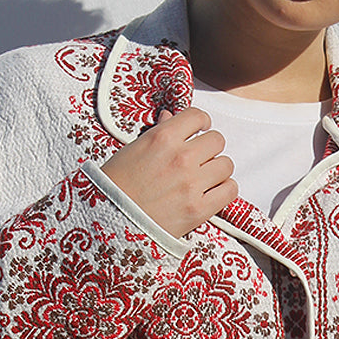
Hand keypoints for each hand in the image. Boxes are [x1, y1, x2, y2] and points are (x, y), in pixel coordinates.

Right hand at [102, 107, 236, 237]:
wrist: (108, 222)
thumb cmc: (115, 186)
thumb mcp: (132, 150)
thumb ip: (158, 132)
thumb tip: (170, 116)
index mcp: (162, 138)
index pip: (197, 116)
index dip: (201, 123)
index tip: (200, 131)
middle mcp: (180, 157)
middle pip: (217, 140)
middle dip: (209, 148)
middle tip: (200, 159)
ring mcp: (192, 184)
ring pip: (226, 164)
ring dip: (218, 170)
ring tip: (205, 178)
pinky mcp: (199, 209)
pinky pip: (230, 190)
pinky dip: (224, 189)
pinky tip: (212, 192)